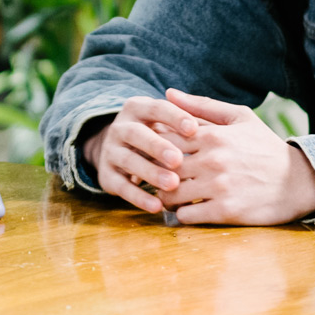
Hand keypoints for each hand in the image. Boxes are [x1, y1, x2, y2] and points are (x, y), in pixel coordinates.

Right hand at [81, 96, 207, 214]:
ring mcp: (110, 151)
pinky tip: (157, 206)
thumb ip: (191, 119)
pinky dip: (138, 197)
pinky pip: (121, 186)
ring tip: (172, 184)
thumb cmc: (162, 136)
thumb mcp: (172, 123)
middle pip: (136, 134)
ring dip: (149, 172)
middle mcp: (120, 127)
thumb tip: (208, 123)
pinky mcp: (106, 176)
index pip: (155, 108)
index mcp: (137, 108)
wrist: (122, 154)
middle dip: (157, 146)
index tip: (193, 129)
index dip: (173, 117)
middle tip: (178, 160)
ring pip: (128, 160)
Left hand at [159, 91, 314, 225]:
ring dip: (167, 196)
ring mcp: (218, 187)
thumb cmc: (265, 147)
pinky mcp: (225, 212)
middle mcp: (212, 160)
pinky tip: (190, 208)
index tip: (156, 153)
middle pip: (162, 167)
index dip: (154, 147)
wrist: (300, 181)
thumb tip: (168, 93)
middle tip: (158, 177)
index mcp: (212, 135)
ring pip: (169, 193)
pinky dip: (183, 213)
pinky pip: (186, 215)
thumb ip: (202, 105)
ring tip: (173, 194)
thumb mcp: (240, 118)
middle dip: (156, 172)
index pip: (163, 139)